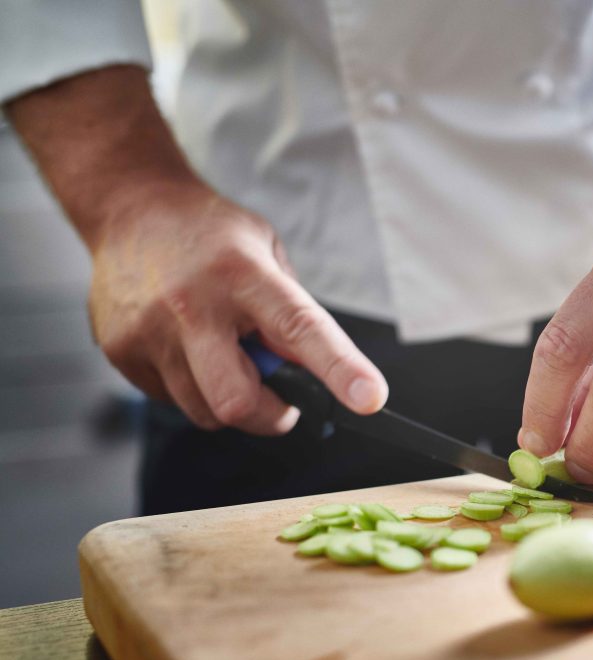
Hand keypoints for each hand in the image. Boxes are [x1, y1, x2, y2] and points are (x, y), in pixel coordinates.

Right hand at [89, 180, 387, 433]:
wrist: (130, 207)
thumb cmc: (212, 236)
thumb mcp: (268, 253)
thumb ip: (294, 311)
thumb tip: (320, 372)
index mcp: (243, 275)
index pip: (301, 331)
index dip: (340, 369)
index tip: (369, 399)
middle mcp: (193, 305)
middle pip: (237, 402)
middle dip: (269, 415)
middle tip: (280, 400)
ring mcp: (150, 332)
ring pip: (204, 411)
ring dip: (228, 400)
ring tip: (224, 354)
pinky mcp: (120, 351)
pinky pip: (172, 400)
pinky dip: (192, 388)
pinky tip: (188, 348)